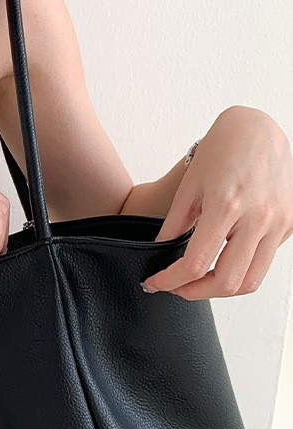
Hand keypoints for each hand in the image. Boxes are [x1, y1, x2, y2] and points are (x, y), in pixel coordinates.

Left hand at [145, 106, 292, 299]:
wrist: (257, 129)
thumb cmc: (222, 151)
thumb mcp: (188, 188)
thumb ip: (173, 227)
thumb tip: (159, 257)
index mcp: (227, 206)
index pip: (195, 264)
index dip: (170, 281)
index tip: (155, 283)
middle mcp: (259, 217)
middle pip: (227, 283)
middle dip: (194, 292)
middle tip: (176, 287)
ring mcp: (279, 222)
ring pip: (250, 281)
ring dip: (219, 288)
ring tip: (197, 280)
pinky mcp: (289, 224)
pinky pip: (263, 262)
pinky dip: (240, 270)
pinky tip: (221, 259)